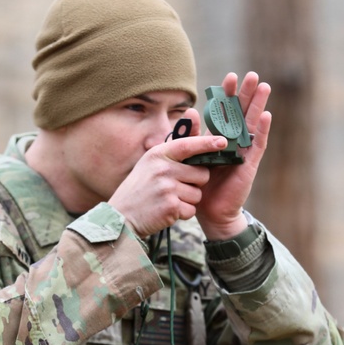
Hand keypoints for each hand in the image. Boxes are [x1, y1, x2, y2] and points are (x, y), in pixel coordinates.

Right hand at [108, 130, 227, 238]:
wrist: (121, 217)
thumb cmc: (139, 189)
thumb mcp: (150, 164)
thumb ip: (171, 151)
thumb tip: (193, 127)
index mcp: (158, 155)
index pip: (188, 144)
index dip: (207, 143)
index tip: (223, 141)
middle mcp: (163, 169)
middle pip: (201, 173)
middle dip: (196, 183)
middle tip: (176, 188)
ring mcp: (167, 188)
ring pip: (198, 194)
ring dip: (188, 200)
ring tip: (168, 200)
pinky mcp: (171, 206)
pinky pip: (191, 209)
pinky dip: (183, 214)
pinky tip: (168, 211)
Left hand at [194, 72, 271, 240]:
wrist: (210, 211)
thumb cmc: (199, 184)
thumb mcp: (191, 155)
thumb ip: (192, 134)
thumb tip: (191, 110)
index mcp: (218, 137)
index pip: (224, 111)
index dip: (228, 95)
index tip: (230, 77)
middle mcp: (233, 141)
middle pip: (242, 112)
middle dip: (246, 94)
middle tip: (251, 75)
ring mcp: (244, 151)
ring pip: (252, 124)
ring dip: (258, 105)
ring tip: (264, 86)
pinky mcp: (250, 164)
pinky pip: (257, 144)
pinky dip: (261, 130)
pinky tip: (266, 115)